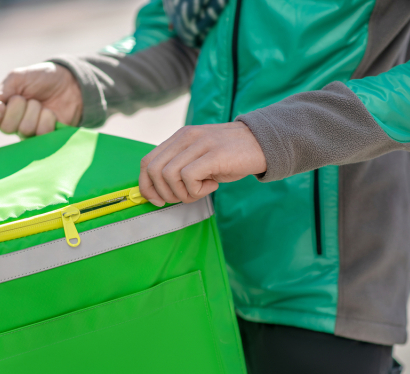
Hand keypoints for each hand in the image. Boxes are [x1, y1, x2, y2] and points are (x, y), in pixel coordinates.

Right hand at [0, 62, 81, 139]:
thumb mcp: (17, 79)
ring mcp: (31, 133)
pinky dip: (47, 118)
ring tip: (41, 103)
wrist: (69, 81)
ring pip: (24, 129)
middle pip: (6, 128)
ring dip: (34, 111)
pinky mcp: (47, 138)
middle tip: (26, 98)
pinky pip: (42, 133)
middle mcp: (14, 125)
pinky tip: (51, 113)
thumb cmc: (41, 78)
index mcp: (1, 112)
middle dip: (17, 108)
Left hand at [139, 122, 266, 205]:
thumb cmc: (231, 156)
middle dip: (164, 193)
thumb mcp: (200, 156)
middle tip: (184, 197)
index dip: (147, 185)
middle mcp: (186, 137)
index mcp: (180, 137)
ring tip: (201, 190)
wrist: (263, 143)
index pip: (148, 162)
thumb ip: (181, 166)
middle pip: (154, 170)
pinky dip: (197, 190)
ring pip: (170, 175)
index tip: (157, 200)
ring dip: (183, 193)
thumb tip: (160, 190)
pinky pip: (189, 177)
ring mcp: (199, 144)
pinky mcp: (213, 154)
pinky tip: (212, 186)